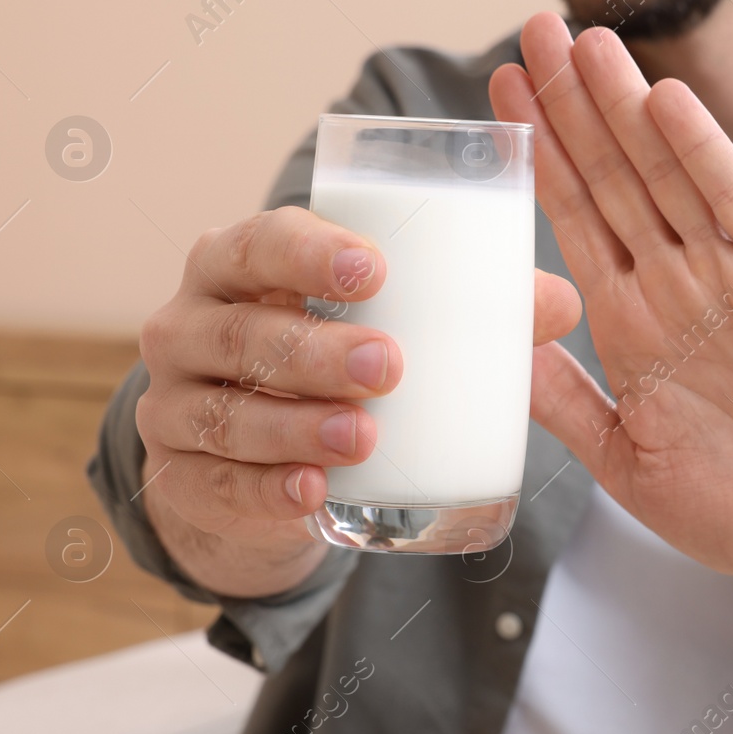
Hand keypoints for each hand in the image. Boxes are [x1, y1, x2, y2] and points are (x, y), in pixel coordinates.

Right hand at [135, 206, 580, 593]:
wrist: (254, 454)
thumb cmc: (325, 358)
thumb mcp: (377, 325)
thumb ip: (464, 312)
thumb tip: (561, 302)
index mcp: (237, 265)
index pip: (260, 243)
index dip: (310, 254)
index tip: (375, 272)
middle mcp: (189, 326)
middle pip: (243, 332)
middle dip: (315, 350)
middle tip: (390, 367)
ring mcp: (171, 404)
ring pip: (225, 412)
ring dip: (293, 425)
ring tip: (362, 437)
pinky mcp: (176, 477)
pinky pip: (213, 484)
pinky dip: (263, 488)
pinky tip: (312, 490)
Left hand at [490, 14, 732, 577]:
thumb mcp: (625, 461)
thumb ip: (566, 402)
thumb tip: (500, 349)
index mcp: (630, 323)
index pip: (573, 217)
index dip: (537, 154)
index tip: (498, 94)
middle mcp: (674, 285)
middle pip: (610, 175)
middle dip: (570, 105)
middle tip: (531, 31)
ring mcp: (728, 275)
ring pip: (663, 173)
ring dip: (622, 106)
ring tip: (582, 40)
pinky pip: (732, 204)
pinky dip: (698, 152)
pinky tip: (662, 101)